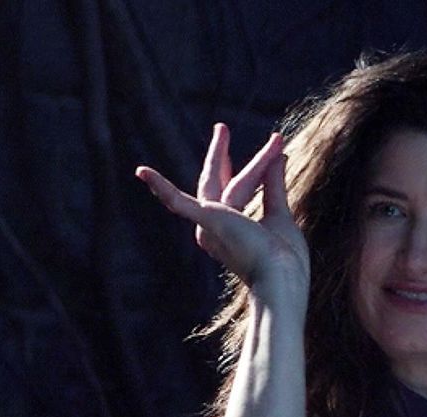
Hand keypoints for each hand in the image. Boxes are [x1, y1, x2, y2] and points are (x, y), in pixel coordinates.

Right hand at [135, 124, 308, 311]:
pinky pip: (178, 202)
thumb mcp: (279, 214)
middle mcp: (212, 231)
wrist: (281, 278)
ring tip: (222, 128)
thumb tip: (278, 157)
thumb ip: (274, 186)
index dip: (245, 170)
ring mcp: (207, 227)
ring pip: (216, 183)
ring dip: (223, 155)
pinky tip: (142, 172)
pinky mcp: (206, 221)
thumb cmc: (284, 259)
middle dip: (220, 156)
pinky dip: (161, 187)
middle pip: (216, 184)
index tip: (264, 152)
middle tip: (221, 128)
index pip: (231, 194)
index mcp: (228, 233)